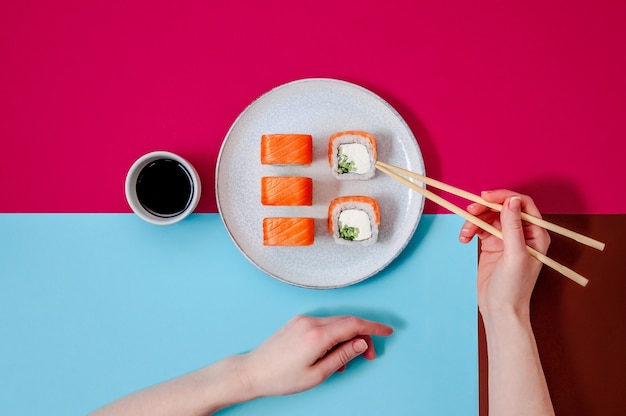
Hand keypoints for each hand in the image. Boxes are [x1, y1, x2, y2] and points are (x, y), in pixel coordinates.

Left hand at [240, 315, 392, 397]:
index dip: (373, 328)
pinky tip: (332, 355)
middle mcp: (310, 322)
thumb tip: (361, 343)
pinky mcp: (298, 322)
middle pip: (347, 322)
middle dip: (362, 336)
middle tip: (369, 356)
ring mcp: (303, 320)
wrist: (253, 371)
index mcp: (317, 335)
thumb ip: (342, 356)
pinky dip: (334, 336)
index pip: (354, 324)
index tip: (388, 332)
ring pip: (336, 323)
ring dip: (347, 338)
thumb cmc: (281, 378)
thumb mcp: (317, 374)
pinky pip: (323, 324)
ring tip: (345, 362)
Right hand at [458, 190, 549, 318]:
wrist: (500, 310)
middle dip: (485, 208)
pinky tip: (464, 239)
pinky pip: (479, 229)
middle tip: (469, 211)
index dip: (504, 197)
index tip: (485, 197)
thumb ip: (513, 226)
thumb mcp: (514, 255)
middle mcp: (522, 234)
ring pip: (488, 217)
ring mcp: (506, 239)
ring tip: (465, 232)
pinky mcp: (491, 246)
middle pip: (502, 208)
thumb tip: (512, 200)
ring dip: (474, 220)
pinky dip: (470, 230)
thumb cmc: (513, 288)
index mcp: (536, 234)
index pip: (522, 204)